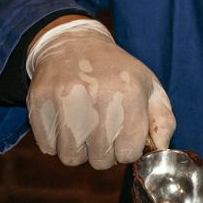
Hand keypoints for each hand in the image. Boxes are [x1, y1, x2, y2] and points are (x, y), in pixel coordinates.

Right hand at [24, 19, 174, 169]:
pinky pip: (47, 147)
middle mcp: (97, 94)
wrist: (73, 42)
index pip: (128, 153)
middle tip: (100, 130)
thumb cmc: (115, 71)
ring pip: (71, 157)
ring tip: (82, 127)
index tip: (122, 136)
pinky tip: (63, 121)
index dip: (125, 149)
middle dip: (102, 152)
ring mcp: (65, 97)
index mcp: (129, 91)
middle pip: (100, 160)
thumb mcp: (148, 87)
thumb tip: (161, 151)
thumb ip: (163, 121)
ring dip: (77, 150)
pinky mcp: (39, 100)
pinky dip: (55, 142)